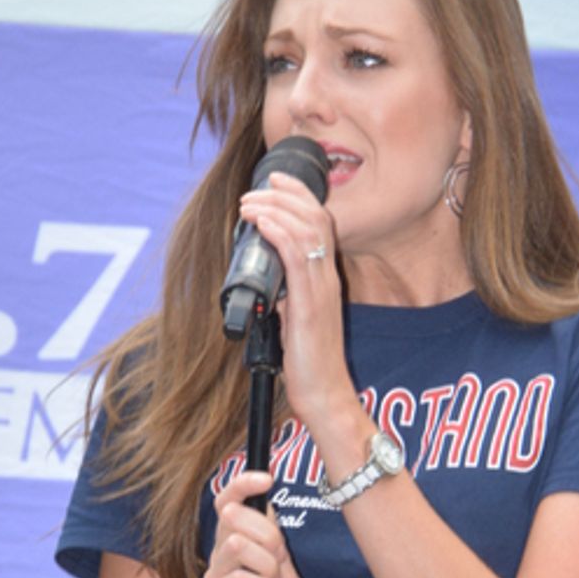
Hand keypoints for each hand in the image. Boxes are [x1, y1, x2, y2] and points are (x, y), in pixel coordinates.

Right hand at [200, 472, 302, 577]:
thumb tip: (268, 509)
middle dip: (268, 535)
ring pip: (238, 545)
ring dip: (266, 566)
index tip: (267, 477)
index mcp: (237, 546)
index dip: (244, 484)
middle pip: (235, 517)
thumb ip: (278, 548)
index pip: (230, 502)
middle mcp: (220, 556)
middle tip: (279, 563)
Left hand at [237, 170, 358, 431]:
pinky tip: (261, 223)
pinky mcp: (310, 304)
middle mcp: (328, 278)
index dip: (299, 196)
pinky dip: (278, 232)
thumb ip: (286, 297)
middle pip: (316, 216)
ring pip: (306, 229)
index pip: (320, 222)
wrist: (325, 395)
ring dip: (275, 209)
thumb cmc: (309, 365)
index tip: (274, 183)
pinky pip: (296, 256)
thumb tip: (268, 285)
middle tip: (256, 188)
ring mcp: (321, 290)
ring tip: (250, 204)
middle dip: (285, 194)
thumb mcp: (294, 321)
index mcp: (325, 279)